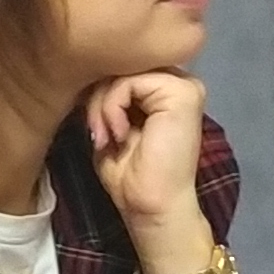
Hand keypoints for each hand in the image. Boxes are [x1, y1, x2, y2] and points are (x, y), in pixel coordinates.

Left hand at [85, 73, 211, 264]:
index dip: (102, 94)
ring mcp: (185, 86)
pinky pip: (131, 81)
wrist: (153, 207)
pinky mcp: (183, 93)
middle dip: (99, 98)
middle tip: (97, 134)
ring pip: (125, 71)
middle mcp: (179, 83)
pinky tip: (119, 132)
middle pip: (124, 66)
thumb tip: (87, 72)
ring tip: (106, 136)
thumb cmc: (132, 178)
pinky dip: (112, 105)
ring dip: (103, 104)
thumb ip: (108, 98)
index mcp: (165, 92)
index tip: (95, 130)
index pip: (124, 70)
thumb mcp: (111, 127)